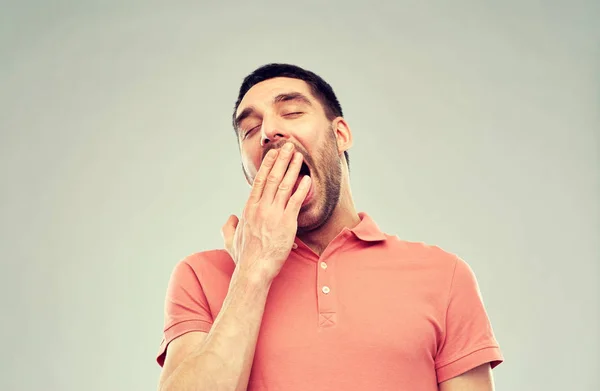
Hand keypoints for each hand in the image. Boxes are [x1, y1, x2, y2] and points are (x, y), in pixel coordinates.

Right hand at [221, 142, 310, 282]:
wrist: (254, 270)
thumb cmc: (243, 258)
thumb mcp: (230, 240)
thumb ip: (229, 226)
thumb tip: (230, 218)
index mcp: (249, 208)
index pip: (260, 180)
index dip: (268, 164)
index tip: (273, 153)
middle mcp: (261, 207)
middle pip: (273, 177)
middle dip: (281, 159)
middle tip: (288, 145)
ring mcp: (274, 214)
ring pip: (285, 185)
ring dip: (293, 168)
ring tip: (299, 156)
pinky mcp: (287, 224)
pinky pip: (296, 202)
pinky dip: (302, 189)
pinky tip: (307, 179)